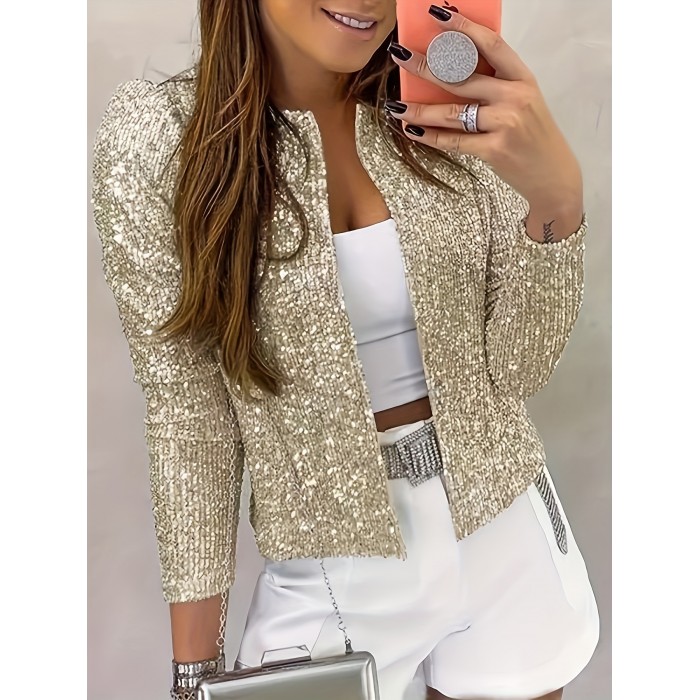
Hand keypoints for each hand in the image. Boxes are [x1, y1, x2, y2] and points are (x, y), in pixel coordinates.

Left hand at [387, 7, 582, 214]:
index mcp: (523, 79)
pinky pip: (454, 140)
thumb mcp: (524, 101)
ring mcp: (505, 123)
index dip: (463, 28)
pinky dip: (430, 136)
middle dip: (427, 66)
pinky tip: (412, 129)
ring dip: (420, 109)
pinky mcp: (494, 149)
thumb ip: (497, 84)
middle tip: (402, 57)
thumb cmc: (533, 136)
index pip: (491, 44)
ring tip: (396, 106)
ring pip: (453, 111)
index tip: (438, 15)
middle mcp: (515, 97)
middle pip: (463, 77)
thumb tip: (453, 69)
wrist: (553, 175)